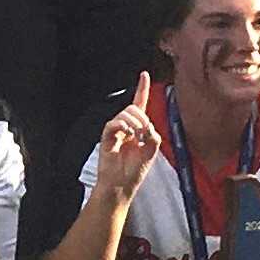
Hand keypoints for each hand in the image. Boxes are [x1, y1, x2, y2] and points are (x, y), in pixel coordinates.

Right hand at [94, 70, 160, 200]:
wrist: (122, 184)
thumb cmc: (135, 170)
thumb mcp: (152, 150)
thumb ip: (153, 134)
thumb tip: (145, 124)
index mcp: (137, 128)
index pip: (139, 104)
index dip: (142, 89)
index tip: (144, 74)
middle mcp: (126, 127)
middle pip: (134, 108)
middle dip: (142, 117)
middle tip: (144, 132)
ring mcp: (116, 131)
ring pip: (125, 113)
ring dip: (135, 122)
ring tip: (136, 136)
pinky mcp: (106, 137)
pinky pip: (114, 123)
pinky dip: (123, 126)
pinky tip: (128, 134)